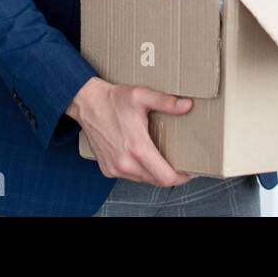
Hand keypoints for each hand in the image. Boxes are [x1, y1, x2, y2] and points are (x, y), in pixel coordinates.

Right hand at [66, 77, 195, 186]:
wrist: (86, 103)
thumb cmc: (114, 99)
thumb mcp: (142, 96)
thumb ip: (166, 102)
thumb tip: (187, 105)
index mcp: (137, 148)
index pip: (166, 177)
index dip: (182, 177)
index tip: (190, 170)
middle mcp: (125, 163)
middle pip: (157, 181)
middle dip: (171, 174)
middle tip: (180, 162)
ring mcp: (115, 168)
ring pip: (144, 180)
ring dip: (155, 172)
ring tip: (162, 158)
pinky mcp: (107, 169)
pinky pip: (130, 176)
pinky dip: (140, 170)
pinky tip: (142, 156)